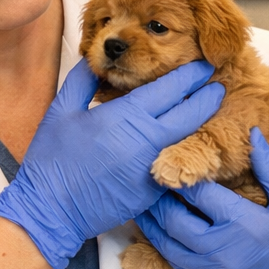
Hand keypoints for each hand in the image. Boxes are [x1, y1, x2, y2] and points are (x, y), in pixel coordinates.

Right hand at [0, 60, 223, 268]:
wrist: (52, 209)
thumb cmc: (52, 159)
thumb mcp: (61, 110)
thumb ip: (82, 79)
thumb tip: (96, 58)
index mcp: (126, 117)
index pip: (170, 88)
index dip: (191, 75)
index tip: (202, 64)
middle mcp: (147, 141)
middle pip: (191, 113)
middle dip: (207, 95)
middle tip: (216, 83)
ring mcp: (154, 169)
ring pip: (187, 140)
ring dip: (200, 122)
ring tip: (207, 107)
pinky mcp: (153, 192)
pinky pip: (175, 164)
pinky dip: (184, 148)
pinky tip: (187, 139)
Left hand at [136, 128, 268, 268]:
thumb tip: (254, 134)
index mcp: (241, 222)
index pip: (198, 192)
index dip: (181, 174)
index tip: (167, 158)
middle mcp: (220, 248)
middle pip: (173, 217)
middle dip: (158, 197)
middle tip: (147, 178)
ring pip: (166, 242)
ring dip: (152, 221)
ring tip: (142, 200)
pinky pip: (173, 262)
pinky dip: (161, 243)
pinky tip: (157, 228)